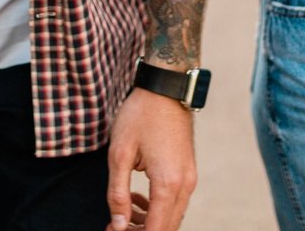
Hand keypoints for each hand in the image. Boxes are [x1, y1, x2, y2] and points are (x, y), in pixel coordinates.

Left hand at [106, 87, 195, 230]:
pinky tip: (137, 197)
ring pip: (172, 217)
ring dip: (149, 222)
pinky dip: (158, 208)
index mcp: (167, 184)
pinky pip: (175, 202)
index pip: (155, 230)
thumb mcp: (119, 153)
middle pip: (167, 228)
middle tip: (114, 226)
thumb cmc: (140, 115)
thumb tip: (118, 225)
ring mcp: (190, 178)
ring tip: (123, 211)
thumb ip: (117, 194)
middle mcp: (185, 185)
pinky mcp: (188, 171)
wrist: (166, 87)